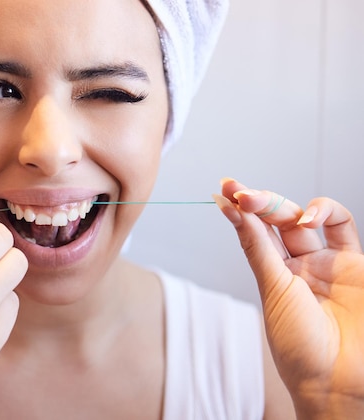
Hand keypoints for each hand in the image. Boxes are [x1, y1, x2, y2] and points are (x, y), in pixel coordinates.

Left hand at [215, 178, 363, 418]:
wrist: (338, 379)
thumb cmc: (300, 345)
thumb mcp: (272, 291)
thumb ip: (258, 248)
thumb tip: (233, 210)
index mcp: (275, 275)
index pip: (255, 232)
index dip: (240, 210)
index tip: (222, 191)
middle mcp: (300, 266)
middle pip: (278, 220)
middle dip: (258, 202)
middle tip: (239, 192)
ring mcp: (327, 262)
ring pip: (306, 217)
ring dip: (284, 204)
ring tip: (262, 203)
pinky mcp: (356, 263)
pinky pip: (342, 226)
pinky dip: (323, 211)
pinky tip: (305, 217)